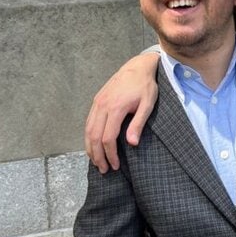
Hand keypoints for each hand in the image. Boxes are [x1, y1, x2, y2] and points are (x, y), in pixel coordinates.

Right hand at [84, 52, 159, 172]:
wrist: (137, 67)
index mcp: (116, 107)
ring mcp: (97, 103)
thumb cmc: (145, 86)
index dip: (110, 154)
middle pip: (94, 136)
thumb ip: (138, 123)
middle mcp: (102, 105)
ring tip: (97, 162)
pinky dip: (88, 137)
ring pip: (88, 130)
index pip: (108, 137)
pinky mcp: (96, 101)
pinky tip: (93, 146)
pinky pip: (88, 122)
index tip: (115, 165)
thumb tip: (132, 143)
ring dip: (90, 148)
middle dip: (98, 155)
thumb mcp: (148, 104)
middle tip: (104, 170)